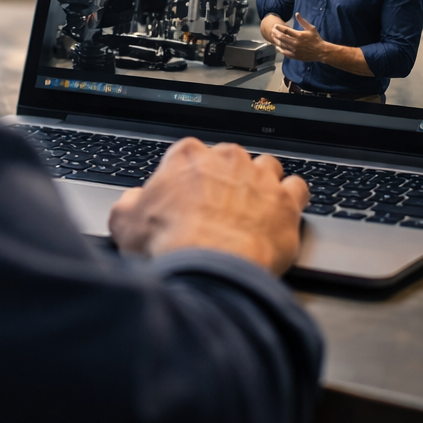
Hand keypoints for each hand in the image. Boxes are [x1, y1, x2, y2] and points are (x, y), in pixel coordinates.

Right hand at [109, 137, 309, 274]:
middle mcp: (227, 158)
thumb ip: (129, 204)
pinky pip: (297, 188)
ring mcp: (260, 177)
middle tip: (219, 207)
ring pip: (267, 167)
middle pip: (230, 159)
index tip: (189, 196)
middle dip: (226, 179)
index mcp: (187, 156)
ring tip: (254, 207)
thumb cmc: (170, 244)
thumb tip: (133, 202)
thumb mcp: (125, 223)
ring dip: (262, 183)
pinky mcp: (286, 201)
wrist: (210, 268)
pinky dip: (292, 199)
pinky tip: (283, 213)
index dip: (189, 178)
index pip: (190, 155)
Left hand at [269, 13, 327, 62]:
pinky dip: (279, 48)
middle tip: (272, 30)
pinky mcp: (295, 56)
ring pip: (281, 44)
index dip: (279, 27)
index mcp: (299, 35)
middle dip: (275, 33)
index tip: (275, 25)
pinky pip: (284, 52)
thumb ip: (302, 21)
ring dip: (276, 40)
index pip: (285, 30)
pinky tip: (277, 46)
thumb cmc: (316, 39)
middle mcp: (295, 43)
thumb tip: (296, 14)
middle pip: (281, 37)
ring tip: (273, 37)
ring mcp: (294, 50)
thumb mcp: (311, 28)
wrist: (320, 51)